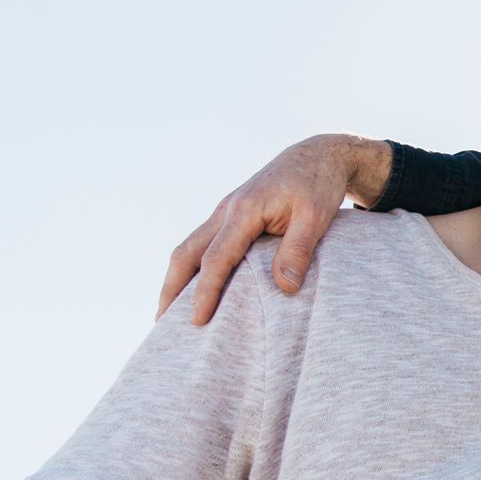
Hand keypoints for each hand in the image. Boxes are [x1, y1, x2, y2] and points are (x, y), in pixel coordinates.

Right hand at [157, 134, 388, 323]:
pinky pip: (204, 243)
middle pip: (187, 252)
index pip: (217, 257)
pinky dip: (193, 267)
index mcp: (244, 210)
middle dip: (172, 288)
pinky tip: (195, 287)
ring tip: (169, 312)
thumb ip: (298, 250)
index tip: (198, 320)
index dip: (206, 291)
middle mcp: (226, 210)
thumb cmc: (318, 184)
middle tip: (162, 324)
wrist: (317, 155)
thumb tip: (284, 287)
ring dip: (176, 278)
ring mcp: (225, 211)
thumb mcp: (316, 216)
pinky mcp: (231, 215)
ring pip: (190, 247)